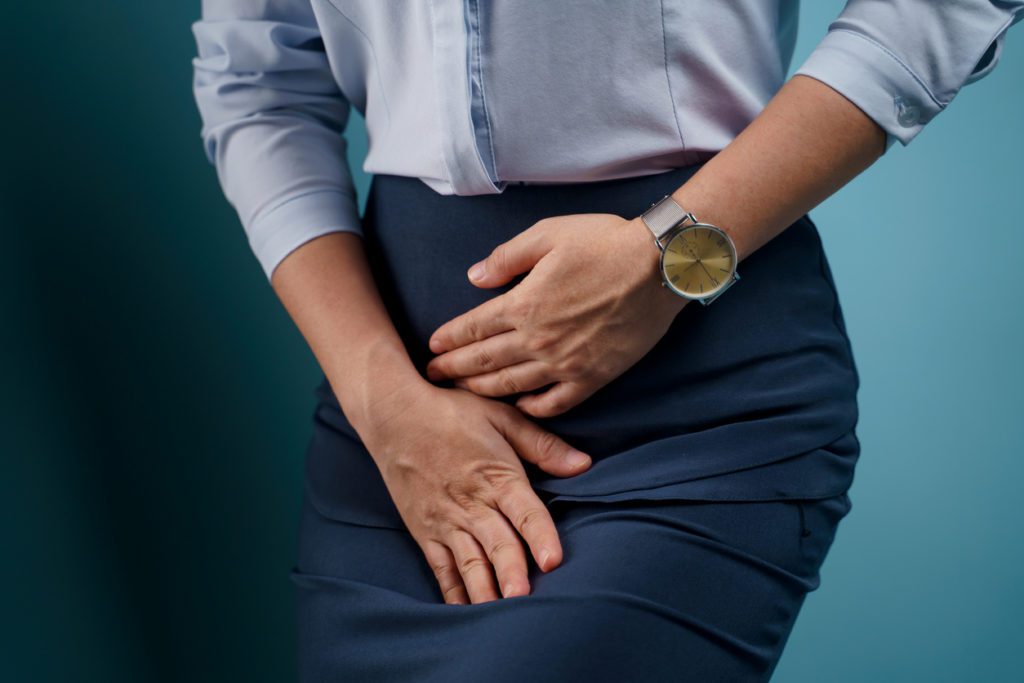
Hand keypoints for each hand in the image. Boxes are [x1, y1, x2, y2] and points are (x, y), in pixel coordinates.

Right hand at [360, 379, 593, 604]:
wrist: (393, 415)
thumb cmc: (452, 412)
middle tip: (524, 599)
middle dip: (511, 573)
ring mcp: (446, 521)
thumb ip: (542, 445)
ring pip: (469, 563)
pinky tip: (467, 615)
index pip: (524, 511)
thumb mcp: (501, 417)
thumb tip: (583, 464)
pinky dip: (454, 593)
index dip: (540, 536)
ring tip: (498, 618)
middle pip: (497, 543)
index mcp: (496, 475)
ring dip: (485, 590)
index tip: (553, 560)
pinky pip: (442, 569)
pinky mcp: (426, 532)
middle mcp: (471, 503)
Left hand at [425, 213, 687, 417]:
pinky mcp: (593, 377)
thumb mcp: (548, 235)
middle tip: (433, 377)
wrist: (660, 267)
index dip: (448, 339)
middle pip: (484, 362)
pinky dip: (533, 408)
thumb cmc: (604, 243)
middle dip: (453, 370)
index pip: (472, 328)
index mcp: (523, 304)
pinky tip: (520, 406)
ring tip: (464, 392)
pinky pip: (556, 403)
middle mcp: (538, 340)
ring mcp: (565, 363)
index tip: (431, 347)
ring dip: (483, 390)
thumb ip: (506, 258)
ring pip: (512, 385)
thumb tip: (474, 277)